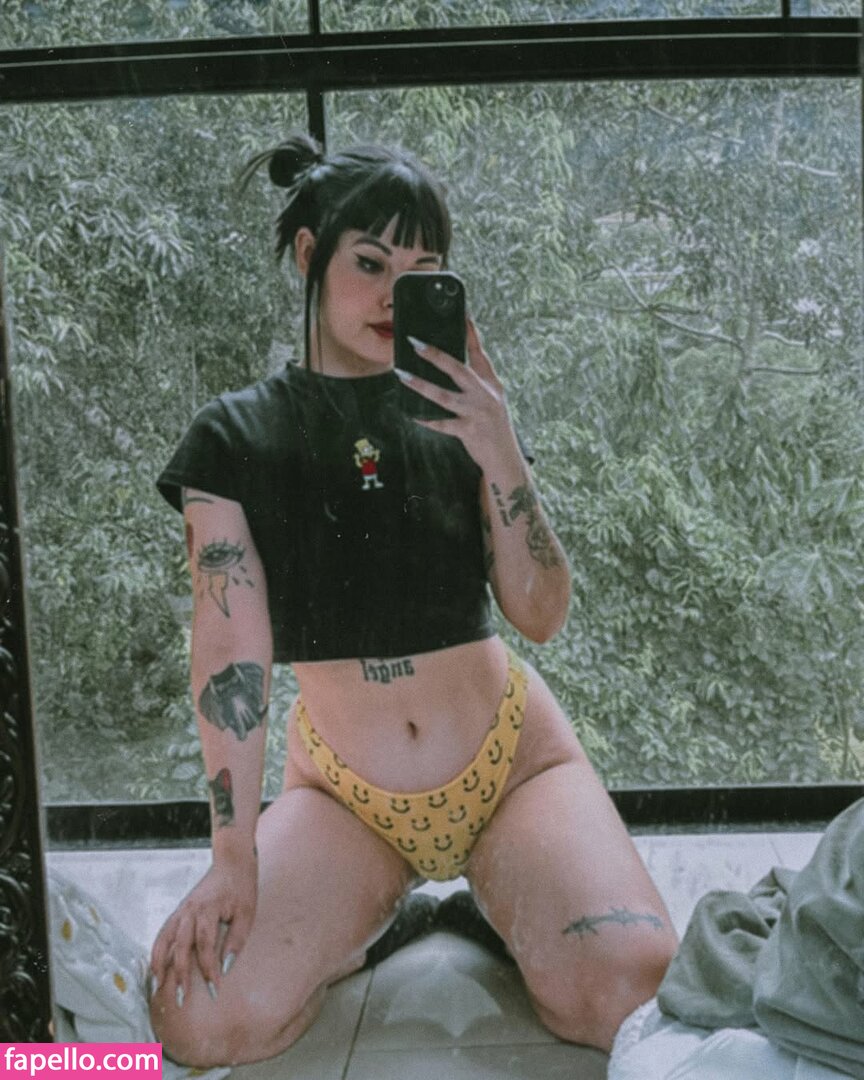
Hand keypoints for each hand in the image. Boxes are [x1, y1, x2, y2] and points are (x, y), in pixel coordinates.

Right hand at [150, 849, 256, 1005]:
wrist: (232, 862)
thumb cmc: (241, 887)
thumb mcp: (247, 913)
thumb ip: (236, 940)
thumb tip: (225, 967)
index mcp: (208, 909)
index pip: (205, 945)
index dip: (208, 968)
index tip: (214, 988)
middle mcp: (190, 910)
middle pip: (180, 946)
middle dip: (179, 974)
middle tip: (180, 998)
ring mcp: (181, 910)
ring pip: (164, 940)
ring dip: (160, 964)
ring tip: (159, 988)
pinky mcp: (179, 912)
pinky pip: (163, 933)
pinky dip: (157, 951)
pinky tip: (157, 968)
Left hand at [396, 318, 522, 473]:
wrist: (505, 460)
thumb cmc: (495, 428)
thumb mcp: (493, 401)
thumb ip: (477, 384)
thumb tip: (453, 365)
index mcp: (491, 385)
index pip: (479, 354)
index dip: (470, 334)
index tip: (462, 315)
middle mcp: (486, 395)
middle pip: (458, 369)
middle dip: (436, 355)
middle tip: (416, 343)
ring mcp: (477, 413)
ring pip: (445, 396)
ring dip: (421, 385)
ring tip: (403, 376)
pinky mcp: (469, 431)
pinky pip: (443, 424)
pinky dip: (427, 420)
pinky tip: (413, 415)